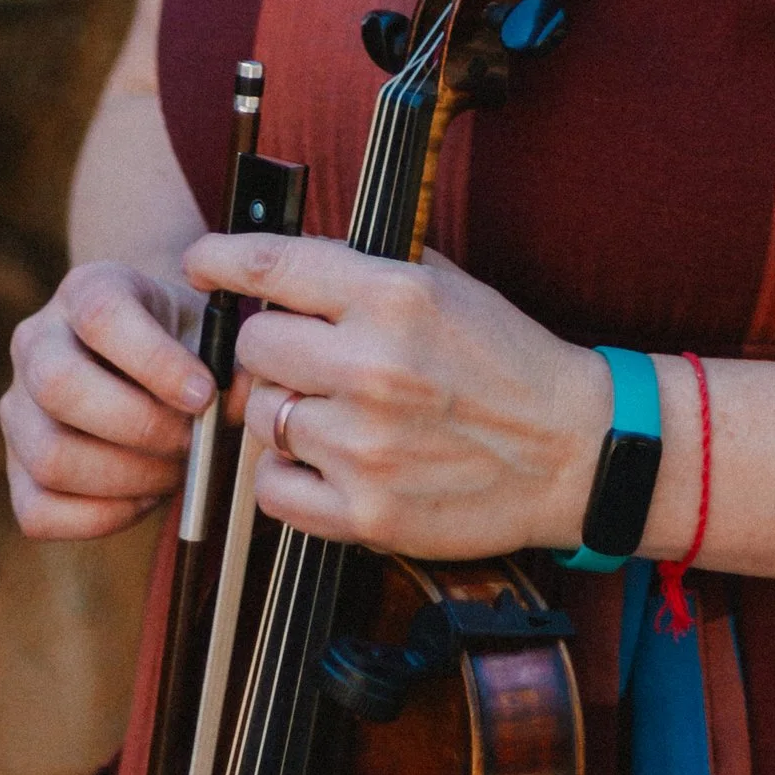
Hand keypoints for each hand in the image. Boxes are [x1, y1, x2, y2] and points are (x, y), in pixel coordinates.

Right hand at [0, 260, 213, 540]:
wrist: (147, 356)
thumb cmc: (183, 342)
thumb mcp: (208, 332)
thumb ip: (229, 364)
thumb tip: (239, 405)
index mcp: (86, 289)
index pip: (103, 316)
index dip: (156, 362)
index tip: (204, 395)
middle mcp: (36, 342)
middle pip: (60, 387)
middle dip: (140, 427)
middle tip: (192, 443)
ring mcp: (17, 408)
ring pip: (50, 456)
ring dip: (127, 477)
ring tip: (176, 470)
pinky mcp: (14, 470)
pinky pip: (40, 512)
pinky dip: (102, 516)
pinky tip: (144, 495)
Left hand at [185, 231, 614, 559]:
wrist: (573, 450)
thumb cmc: (508, 361)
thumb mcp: (448, 285)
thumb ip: (365, 271)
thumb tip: (280, 264)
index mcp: (395, 296)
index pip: (270, 266)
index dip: (219, 260)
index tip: (201, 264)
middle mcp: (372, 366)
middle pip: (252, 346)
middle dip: (271, 348)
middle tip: (304, 359)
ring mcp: (365, 446)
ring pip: (261, 416)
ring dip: (285, 412)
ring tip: (333, 413)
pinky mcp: (365, 514)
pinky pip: (272, 489)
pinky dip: (289, 475)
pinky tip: (326, 461)